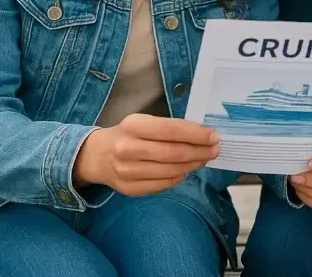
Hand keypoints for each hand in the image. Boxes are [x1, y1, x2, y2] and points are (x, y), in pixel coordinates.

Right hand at [74, 113, 219, 196]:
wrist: (96, 156)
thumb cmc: (127, 135)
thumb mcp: (143, 122)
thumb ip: (169, 127)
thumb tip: (203, 135)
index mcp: (133, 126)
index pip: (172, 130)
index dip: (196, 134)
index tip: (214, 136)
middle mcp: (127, 149)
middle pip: (174, 153)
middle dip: (200, 151)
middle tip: (215, 149)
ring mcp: (127, 172)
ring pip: (171, 171)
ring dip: (193, 165)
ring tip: (204, 159)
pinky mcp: (129, 189)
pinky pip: (163, 184)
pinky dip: (179, 177)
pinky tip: (186, 170)